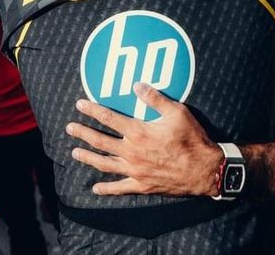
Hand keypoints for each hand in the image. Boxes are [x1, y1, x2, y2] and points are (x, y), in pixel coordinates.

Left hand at [66, 83, 221, 196]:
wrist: (204, 170)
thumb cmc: (192, 138)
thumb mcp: (177, 112)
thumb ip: (155, 98)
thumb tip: (136, 85)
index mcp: (138, 132)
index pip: (109, 118)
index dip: (92, 110)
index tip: (79, 105)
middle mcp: (132, 152)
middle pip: (100, 141)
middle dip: (83, 133)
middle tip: (69, 127)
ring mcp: (135, 171)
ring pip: (104, 164)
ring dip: (88, 157)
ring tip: (74, 152)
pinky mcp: (142, 186)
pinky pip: (119, 188)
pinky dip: (106, 189)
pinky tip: (95, 188)